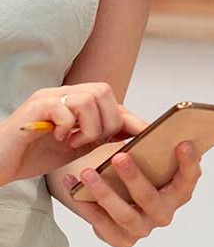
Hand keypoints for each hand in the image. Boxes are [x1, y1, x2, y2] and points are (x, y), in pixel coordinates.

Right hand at [0, 83, 133, 184]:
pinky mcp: (35, 106)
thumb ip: (99, 136)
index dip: (128, 116)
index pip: (110, 99)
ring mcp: (49, 96)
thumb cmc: (34, 154)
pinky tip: (59, 138)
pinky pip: (64, 107)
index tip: (146, 131)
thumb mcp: (75, 147)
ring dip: (88, 125)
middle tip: (91, 140)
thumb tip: (130, 134)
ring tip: (74, 141)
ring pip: (88, 98)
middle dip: (106, 121)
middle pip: (103, 91)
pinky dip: (68, 126)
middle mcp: (63, 92)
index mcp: (75, 99)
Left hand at [60, 141, 201, 246]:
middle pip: (149, 197)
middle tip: (119, 156)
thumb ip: (157, 145)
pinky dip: (85, 204)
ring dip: (104, 192)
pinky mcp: (121, 239)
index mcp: (179, 192)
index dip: (189, 162)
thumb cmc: (144, 172)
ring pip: (123, 214)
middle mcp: (163, 213)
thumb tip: (152, 127)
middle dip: (133, 177)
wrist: (124, 200)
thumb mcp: (155, 158)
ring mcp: (142, 228)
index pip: (189, 178)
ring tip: (88, 173)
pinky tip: (74, 184)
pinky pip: (101, 224)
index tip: (182, 143)